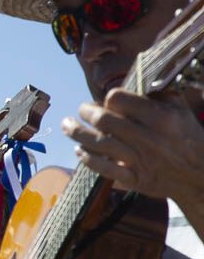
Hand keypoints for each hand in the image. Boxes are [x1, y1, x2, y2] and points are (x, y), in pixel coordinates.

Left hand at [64, 90, 203, 208]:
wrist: (200, 175)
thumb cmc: (187, 136)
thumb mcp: (180, 110)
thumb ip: (157, 94)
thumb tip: (134, 80)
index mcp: (161, 118)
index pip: (119, 100)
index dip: (108, 98)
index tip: (105, 100)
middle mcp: (148, 138)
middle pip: (104, 121)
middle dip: (86, 112)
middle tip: (81, 110)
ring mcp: (140, 160)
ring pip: (99, 144)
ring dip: (77, 133)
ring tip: (67, 126)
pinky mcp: (134, 179)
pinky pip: (103, 168)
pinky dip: (87, 158)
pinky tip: (79, 150)